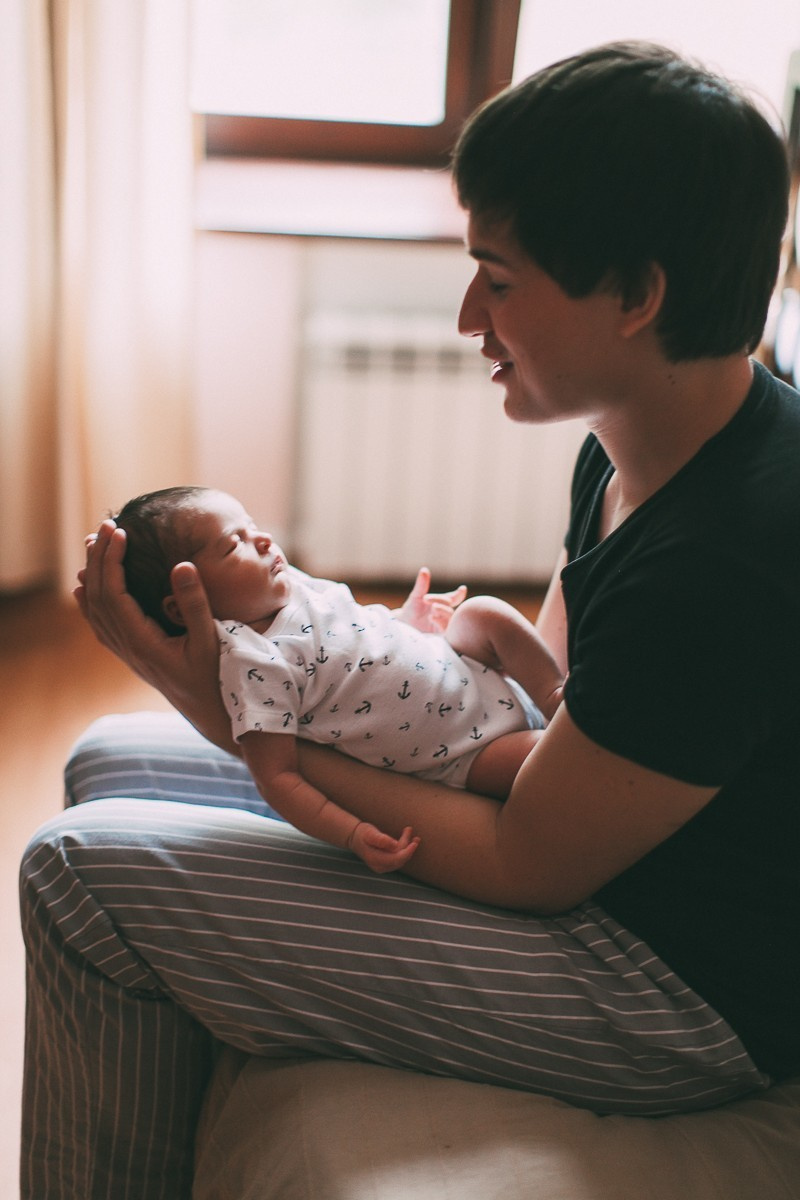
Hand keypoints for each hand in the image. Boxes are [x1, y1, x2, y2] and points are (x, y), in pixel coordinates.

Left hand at [75, 520, 227, 742]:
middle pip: (98, 597)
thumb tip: (181, 564)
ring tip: (94, 544)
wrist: (213, 715)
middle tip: (107, 525)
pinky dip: (90, 602)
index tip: (121, 532)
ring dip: (93, 574)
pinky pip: (101, 625)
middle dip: (100, 558)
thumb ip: (195, 603)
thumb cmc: (217, 678)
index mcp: (143, 642)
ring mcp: (128, 654)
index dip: (112, 560)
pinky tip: (85, 589)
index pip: (114, 594)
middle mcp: (128, 648)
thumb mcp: (211, 640)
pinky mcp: (134, 655)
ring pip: (96, 610)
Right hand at [349, 822, 420, 873]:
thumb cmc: (363, 833)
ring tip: (409, 831)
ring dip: (407, 847)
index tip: (415, 843)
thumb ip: (381, 839)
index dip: (407, 852)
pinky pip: (398, 858)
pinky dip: (404, 849)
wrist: (355, 838)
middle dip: (409, 848)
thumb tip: (395, 845)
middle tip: (414, 835)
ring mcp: (383, 867)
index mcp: (376, 860)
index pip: (396, 859)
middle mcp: (380, 866)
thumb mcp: (370, 833)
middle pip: (400, 859)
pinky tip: (408, 839)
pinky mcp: (386, 864)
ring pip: (401, 858)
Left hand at [396, 567, 466, 633]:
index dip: (459, 594)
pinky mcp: (440, 636)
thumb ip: (421, 585)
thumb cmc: (410, 611)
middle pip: (450, 607)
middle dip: (442, 602)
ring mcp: (442, 625)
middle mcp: (444, 614)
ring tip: (432, 609)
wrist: (402, 626)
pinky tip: (432, 618)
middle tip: (429, 600)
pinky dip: (441, 623)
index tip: (462, 589)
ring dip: (443, 612)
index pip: (454, 598)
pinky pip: (447, 631)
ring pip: (450, 619)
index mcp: (441, 603)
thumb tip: (424, 570)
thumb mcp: (416, 597)